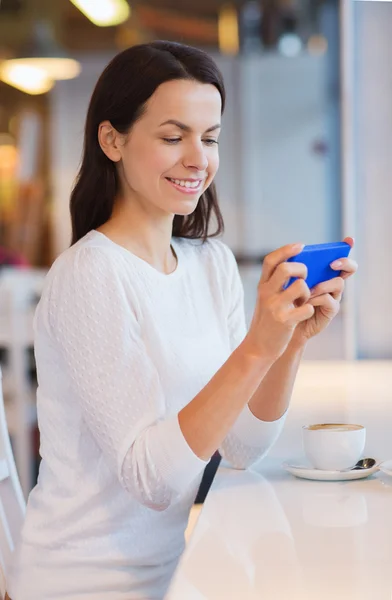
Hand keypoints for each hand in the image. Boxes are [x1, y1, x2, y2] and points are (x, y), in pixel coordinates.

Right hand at [243, 242, 314, 361]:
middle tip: (305, 277)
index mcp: (262, 286)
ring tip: (304, 301)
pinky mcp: (285, 321)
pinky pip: (307, 308)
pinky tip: (304, 314)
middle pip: (286, 268)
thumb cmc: (268, 320)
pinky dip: (310, 310)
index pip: (271, 260)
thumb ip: (276, 284)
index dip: (286, 250)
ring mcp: (275, 307)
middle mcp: (266, 293)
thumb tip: (298, 266)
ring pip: (300, 286)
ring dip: (308, 292)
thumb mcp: (266, 299)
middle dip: (302, 269)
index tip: (301, 246)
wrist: (258, 347)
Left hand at [291, 237, 357, 344]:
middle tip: (332, 264)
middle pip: (348, 267)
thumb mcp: (285, 281)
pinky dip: (315, 299)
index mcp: (321, 272)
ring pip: (338, 283)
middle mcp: (330, 282)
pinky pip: (328, 300)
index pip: (338, 256)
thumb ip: (292, 267)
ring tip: (306, 292)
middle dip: (344, 262)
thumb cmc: (284, 300)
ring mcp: (332, 296)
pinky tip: (304, 303)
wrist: (281, 326)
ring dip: (322, 285)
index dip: (346, 248)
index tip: (349, 240)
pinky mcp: (330, 310)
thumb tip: (296, 251)